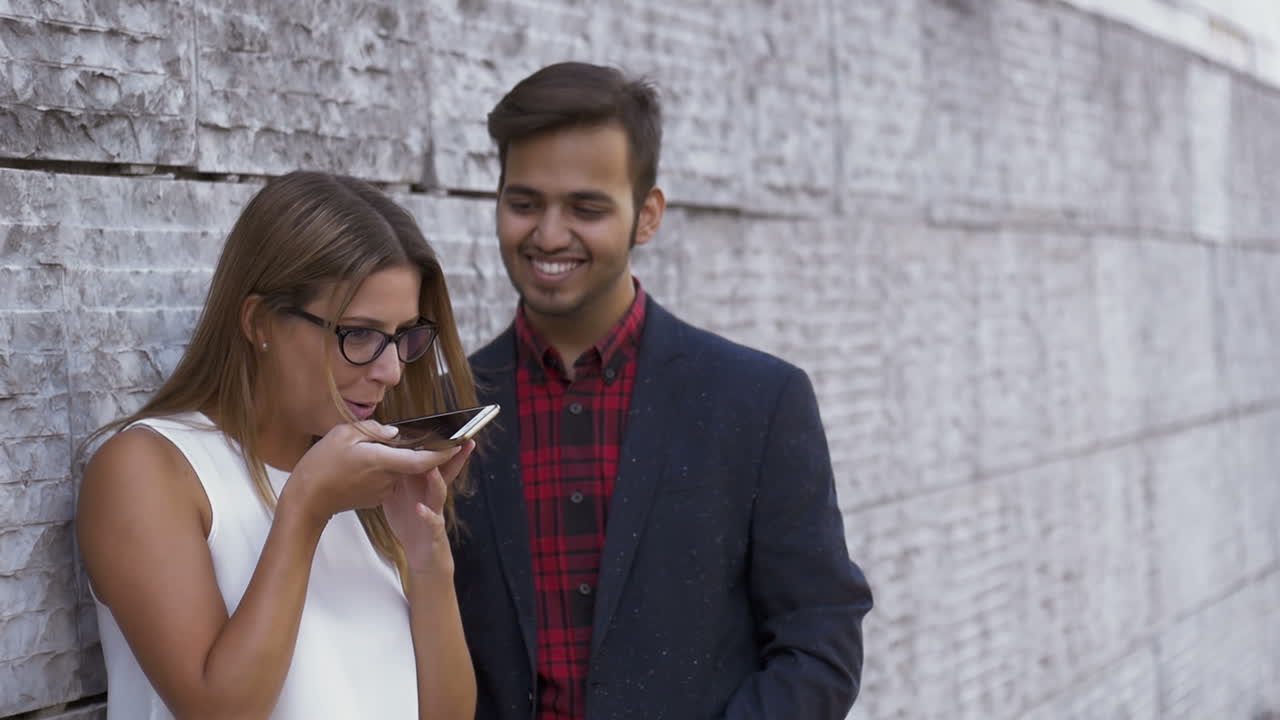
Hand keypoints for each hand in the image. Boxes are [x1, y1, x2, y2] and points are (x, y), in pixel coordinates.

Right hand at [284, 421, 461, 526]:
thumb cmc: (321, 466)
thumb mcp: (343, 435)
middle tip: (424, 434)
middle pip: (413, 463)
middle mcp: (388, 478)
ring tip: (375, 447)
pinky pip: (387, 479)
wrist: (307, 500)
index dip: (444, 452)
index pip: (423, 459)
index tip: (459, 443)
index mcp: (384, 462)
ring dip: (395, 459)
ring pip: (399, 470)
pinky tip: (364, 463)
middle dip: (419, 449)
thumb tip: (394, 433)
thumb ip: (373, 430)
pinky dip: (384, 469)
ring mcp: (382, 490)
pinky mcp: (375, 498)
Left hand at [382, 439, 474, 576]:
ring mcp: (435, 510)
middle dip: (455, 456)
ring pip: (440, 492)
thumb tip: (383, 451)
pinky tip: (419, 508)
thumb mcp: (401, 491)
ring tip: (431, 468)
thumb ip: (396, 472)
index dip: (437, 444)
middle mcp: (433, 493)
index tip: (442, 426)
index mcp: (425, 483)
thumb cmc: (410, 519)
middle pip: (446, 471)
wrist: (420, 550)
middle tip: (460, 440)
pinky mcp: (432, 529)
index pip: (432, 459)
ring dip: (436, 480)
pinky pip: (431, 521)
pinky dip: (426, 514)